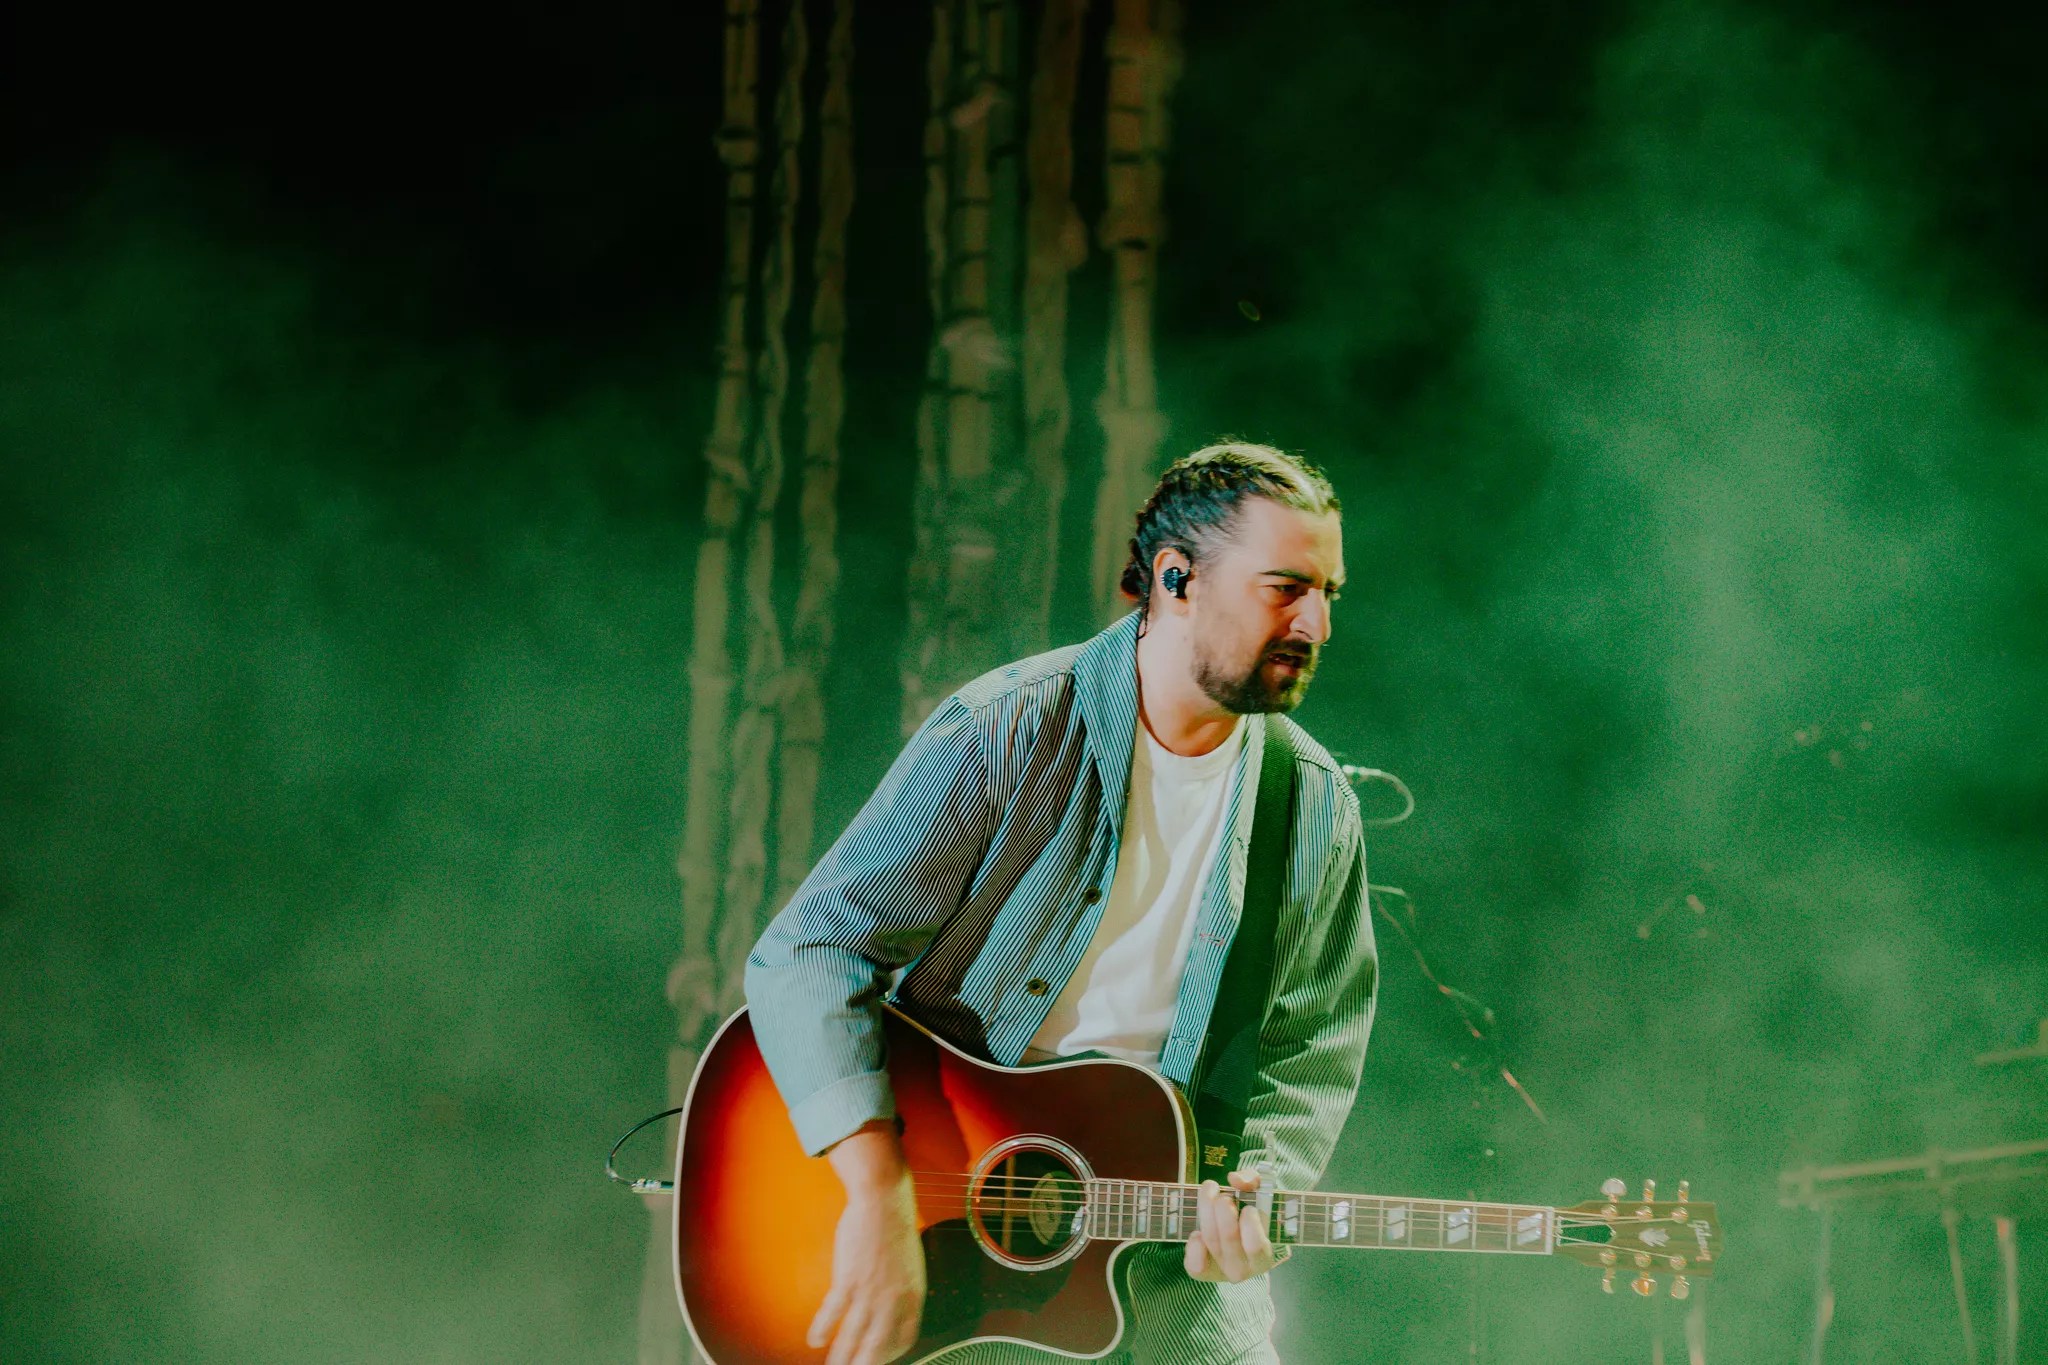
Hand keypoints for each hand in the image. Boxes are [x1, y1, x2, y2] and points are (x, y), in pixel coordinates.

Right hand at [810, 1126, 925, 1364]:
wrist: (884, 1199)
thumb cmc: (894, 1227)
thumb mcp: (909, 1264)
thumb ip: (902, 1289)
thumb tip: (891, 1306)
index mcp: (913, 1294)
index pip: (905, 1338)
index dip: (890, 1354)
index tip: (877, 1359)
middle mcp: (894, 1298)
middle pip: (877, 1346)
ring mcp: (871, 1290)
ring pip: (853, 1335)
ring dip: (840, 1356)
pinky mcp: (849, 1278)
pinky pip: (833, 1312)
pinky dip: (823, 1329)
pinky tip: (815, 1340)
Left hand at [1183, 1169, 1282, 1282]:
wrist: (1234, 1235)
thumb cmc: (1248, 1214)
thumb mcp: (1257, 1194)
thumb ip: (1252, 1180)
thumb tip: (1235, 1179)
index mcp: (1263, 1255)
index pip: (1256, 1245)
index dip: (1249, 1222)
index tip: (1248, 1207)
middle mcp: (1244, 1268)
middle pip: (1228, 1237)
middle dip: (1223, 1209)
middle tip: (1224, 1197)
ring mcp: (1222, 1271)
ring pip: (1210, 1239)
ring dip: (1206, 1211)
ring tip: (1210, 1193)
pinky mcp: (1203, 1272)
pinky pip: (1195, 1265)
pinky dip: (1194, 1245)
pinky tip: (1197, 1231)